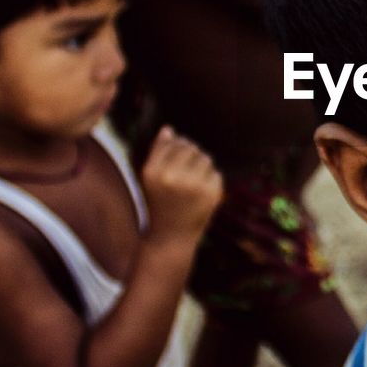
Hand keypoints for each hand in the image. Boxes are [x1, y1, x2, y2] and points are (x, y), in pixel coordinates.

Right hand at [140, 126, 223, 249]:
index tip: (176, 162)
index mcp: (153, 171)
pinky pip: (216, 174)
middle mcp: (172, 176)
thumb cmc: (160, 204)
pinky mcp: (211, 194)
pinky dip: (211, 182)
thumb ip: (158, 152)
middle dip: (191, 157)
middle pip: (191, 148)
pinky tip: (200, 196)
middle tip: (185, 176)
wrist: (171, 238)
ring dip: (202, 168)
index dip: (177, 149)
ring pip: (206, 159)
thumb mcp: (150, 179)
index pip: (173, 142)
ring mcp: (194, 185)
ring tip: (192, 185)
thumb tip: (168, 129)